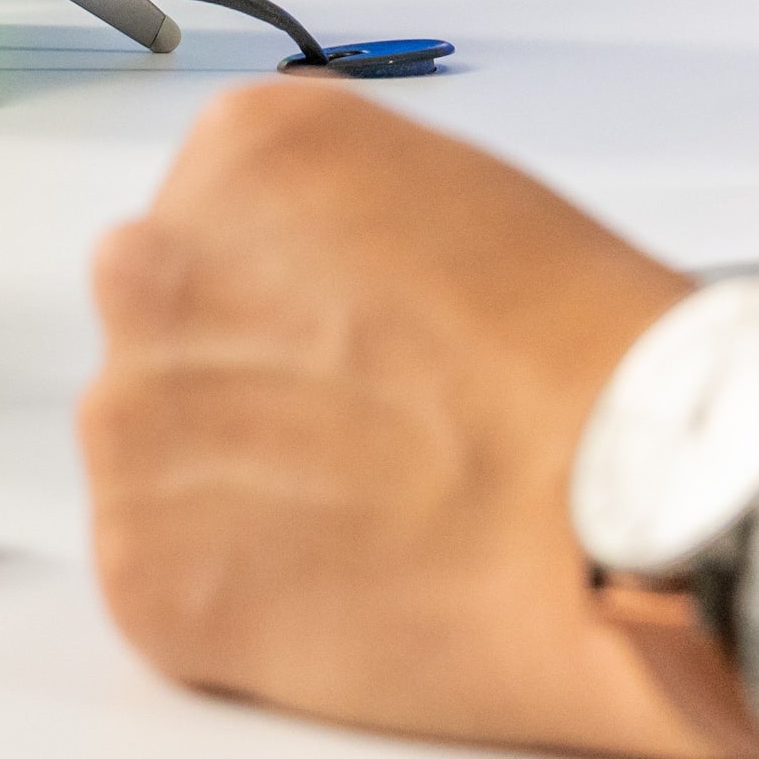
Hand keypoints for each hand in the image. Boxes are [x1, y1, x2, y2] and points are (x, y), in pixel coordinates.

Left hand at [78, 83, 758, 758]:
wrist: (627, 506)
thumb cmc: (585, 360)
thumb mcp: (452, 194)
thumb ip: (332, 226)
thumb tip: (305, 294)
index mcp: (237, 156)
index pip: (205, 227)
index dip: (289, 307)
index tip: (355, 350)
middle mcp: (154, 270)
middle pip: (163, 340)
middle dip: (242, 394)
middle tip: (368, 444)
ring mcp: (132, 422)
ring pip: (153, 463)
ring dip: (234, 498)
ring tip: (374, 520)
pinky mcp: (144, 568)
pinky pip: (161, 581)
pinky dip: (234, 603)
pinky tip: (345, 589)